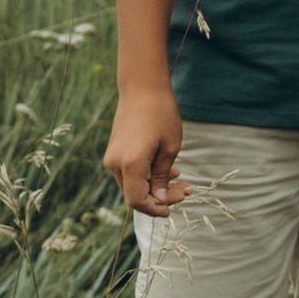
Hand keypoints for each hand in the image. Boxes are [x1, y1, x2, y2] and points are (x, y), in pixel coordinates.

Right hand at [107, 83, 188, 216]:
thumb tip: (159, 200)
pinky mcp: (114, 152)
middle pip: (135, 195)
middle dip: (160, 197)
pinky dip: (146, 176)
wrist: (142, 87)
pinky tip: (167, 170)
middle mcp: (115, 164)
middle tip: (186, 191)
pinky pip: (129, 173)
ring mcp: (112, 158)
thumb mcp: (170, 147)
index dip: (155, 209)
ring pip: (132, 185)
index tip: (174, 208)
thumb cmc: (161, 114)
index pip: (137, 201)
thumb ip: (162, 176)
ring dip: (155, 187)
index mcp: (130, 164)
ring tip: (180, 179)